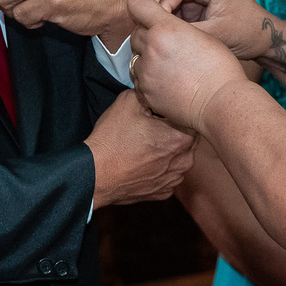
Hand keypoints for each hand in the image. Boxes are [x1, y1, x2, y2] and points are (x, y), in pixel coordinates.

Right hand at [85, 89, 194, 208]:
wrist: (95, 174)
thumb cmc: (112, 139)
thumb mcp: (129, 101)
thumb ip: (149, 93)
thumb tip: (155, 92)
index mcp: (181, 138)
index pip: (190, 117)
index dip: (175, 111)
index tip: (162, 111)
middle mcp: (184, 161)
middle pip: (187, 138)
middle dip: (174, 130)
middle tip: (153, 126)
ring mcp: (174, 179)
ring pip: (179, 157)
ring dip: (168, 150)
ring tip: (147, 144)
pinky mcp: (163, 192)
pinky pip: (169, 174)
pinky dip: (160, 167)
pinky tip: (144, 161)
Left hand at [127, 0, 247, 130]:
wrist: (221, 103)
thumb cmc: (220, 68)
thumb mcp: (204, 35)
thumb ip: (177, 26)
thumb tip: (164, 25)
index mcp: (166, 29)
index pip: (137, 4)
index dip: (144, 7)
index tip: (154, 14)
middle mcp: (151, 48)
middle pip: (136, 32)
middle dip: (148, 35)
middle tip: (168, 44)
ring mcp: (146, 72)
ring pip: (135, 57)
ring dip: (147, 57)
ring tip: (170, 65)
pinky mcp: (145, 92)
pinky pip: (139, 79)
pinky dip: (149, 78)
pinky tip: (168, 81)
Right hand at [151, 0, 273, 60]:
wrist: (266, 39)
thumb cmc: (248, 34)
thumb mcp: (217, 35)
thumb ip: (189, 31)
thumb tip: (160, 33)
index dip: (162, 4)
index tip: (153, 24)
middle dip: (157, 3)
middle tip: (148, 25)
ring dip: (162, 9)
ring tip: (155, 29)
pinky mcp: (199, 2)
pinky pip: (176, 4)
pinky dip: (169, 16)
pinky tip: (165, 31)